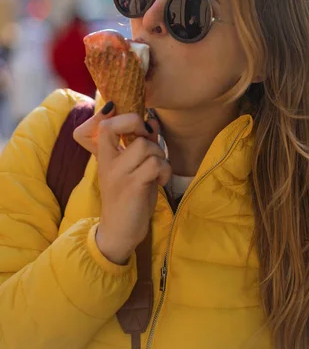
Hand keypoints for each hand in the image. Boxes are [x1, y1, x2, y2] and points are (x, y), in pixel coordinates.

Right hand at [73, 103, 170, 263]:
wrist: (118, 233)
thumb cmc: (128, 199)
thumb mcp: (132, 169)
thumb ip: (140, 146)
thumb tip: (152, 122)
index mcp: (105, 157)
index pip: (106, 124)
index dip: (123, 116)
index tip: (140, 126)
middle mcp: (108, 162)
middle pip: (130, 127)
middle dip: (150, 136)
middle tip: (153, 154)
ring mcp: (119, 174)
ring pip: (145, 146)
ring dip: (160, 156)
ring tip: (158, 172)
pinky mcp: (132, 186)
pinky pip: (155, 164)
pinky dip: (164, 170)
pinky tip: (161, 181)